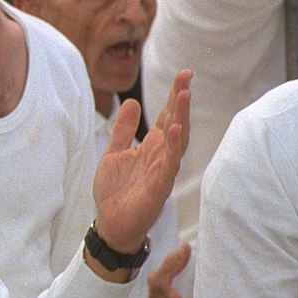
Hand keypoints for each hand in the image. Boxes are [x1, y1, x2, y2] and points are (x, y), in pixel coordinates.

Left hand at [92, 69, 191, 251]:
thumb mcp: (113, 153)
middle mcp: (161, 155)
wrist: (111, 224)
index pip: (166, 116)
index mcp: (151, 147)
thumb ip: (123, 130)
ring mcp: (162, 170)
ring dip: (181, 117)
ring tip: (184, 94)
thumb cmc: (115, 191)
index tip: (183, 73)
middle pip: (175, 122)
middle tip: (187, 76)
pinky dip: (173, 147)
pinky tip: (176, 130)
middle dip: (181, 99)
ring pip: (177, 140)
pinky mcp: (159, 187)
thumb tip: (130, 101)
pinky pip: (169, 164)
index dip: (173, 96)